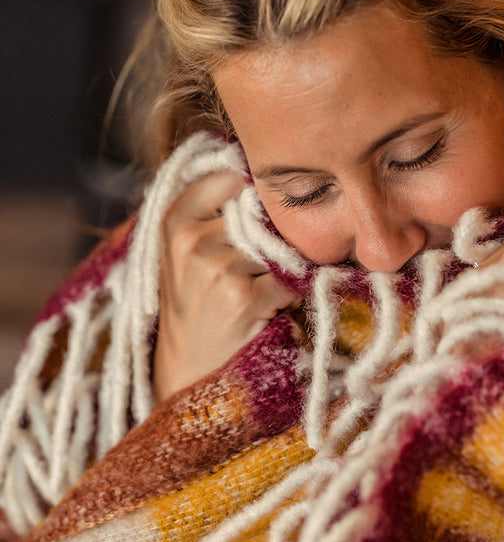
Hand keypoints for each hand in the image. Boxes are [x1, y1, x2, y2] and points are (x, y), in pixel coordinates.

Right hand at [154, 171, 298, 403]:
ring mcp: (216, 268)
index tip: (256, 213)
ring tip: (257, 292)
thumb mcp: (191, 250)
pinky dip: (290, 295)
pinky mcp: (242, 297)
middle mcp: (190, 239)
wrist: (189, 372)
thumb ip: (219, 208)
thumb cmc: (198, 304)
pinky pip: (290, 279)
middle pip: (262, 212)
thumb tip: (265, 169)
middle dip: (272, 237)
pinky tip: (268, 310)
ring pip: (280, 246)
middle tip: (256, 268)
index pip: (231, 174)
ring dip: (283, 269)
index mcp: (175, 219)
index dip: (254, 192)